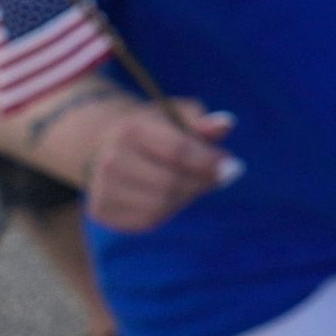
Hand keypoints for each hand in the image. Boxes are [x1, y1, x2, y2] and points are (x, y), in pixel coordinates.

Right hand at [80, 99, 239, 233]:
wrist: (106, 144)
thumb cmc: (154, 128)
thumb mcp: (177, 114)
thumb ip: (203, 121)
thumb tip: (227, 124)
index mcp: (131, 130)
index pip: (178, 151)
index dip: (209, 161)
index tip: (233, 165)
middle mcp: (110, 159)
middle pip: (170, 183)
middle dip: (203, 182)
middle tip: (222, 177)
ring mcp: (101, 187)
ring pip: (160, 206)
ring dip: (188, 197)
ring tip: (198, 184)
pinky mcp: (101, 210)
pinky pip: (146, 221)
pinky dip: (170, 211)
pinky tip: (177, 196)